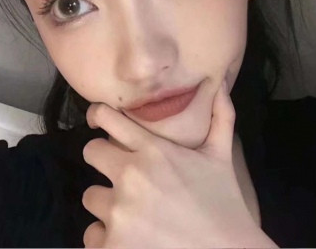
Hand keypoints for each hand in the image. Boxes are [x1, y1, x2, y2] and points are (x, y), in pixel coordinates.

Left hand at [82, 80, 276, 247]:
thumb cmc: (224, 203)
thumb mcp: (221, 156)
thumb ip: (221, 116)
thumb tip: (223, 83)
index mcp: (153, 150)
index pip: (107, 118)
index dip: (99, 116)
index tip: (98, 120)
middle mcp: (130, 176)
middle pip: (91, 153)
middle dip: (105, 162)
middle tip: (126, 178)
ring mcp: (118, 213)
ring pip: (92, 197)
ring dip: (109, 204)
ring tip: (136, 214)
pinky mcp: (112, 245)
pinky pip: (92, 234)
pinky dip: (107, 238)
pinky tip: (133, 239)